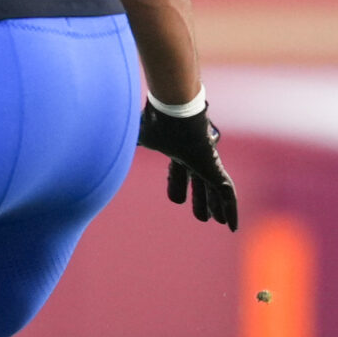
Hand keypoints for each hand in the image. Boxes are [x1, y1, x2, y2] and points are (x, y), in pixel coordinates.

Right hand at [138, 102, 237, 229]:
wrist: (173, 110)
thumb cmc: (154, 122)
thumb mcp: (137, 137)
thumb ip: (126, 144)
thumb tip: (107, 148)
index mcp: (177, 149)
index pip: (178, 172)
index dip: (177, 186)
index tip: (176, 200)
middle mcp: (194, 155)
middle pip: (199, 182)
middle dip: (200, 198)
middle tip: (202, 216)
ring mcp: (207, 162)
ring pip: (215, 189)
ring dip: (215, 207)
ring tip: (217, 221)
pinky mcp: (215, 169)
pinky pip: (226, 194)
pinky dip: (230, 210)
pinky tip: (231, 226)